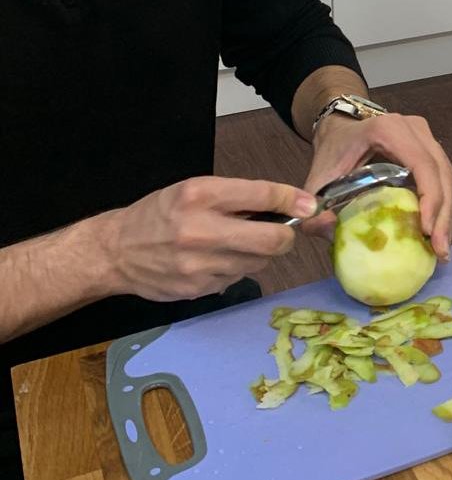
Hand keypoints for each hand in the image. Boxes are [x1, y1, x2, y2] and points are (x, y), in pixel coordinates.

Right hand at [100, 177, 314, 301]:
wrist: (115, 251)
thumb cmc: (160, 214)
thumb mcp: (194, 190)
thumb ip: (238, 196)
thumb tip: (289, 204)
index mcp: (201, 195)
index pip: (264, 195)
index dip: (293, 200)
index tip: (309, 205)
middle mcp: (201, 229)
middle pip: (273, 239)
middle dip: (286, 236)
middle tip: (281, 232)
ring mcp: (199, 264)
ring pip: (259, 263)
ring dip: (258, 255)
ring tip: (236, 245)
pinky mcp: (198, 288)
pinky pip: (237, 278)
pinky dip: (235, 270)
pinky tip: (214, 261)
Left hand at [304, 112, 451, 259]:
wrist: (338, 128)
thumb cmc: (333, 150)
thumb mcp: (318, 178)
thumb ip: (315, 207)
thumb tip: (330, 232)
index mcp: (388, 130)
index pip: (421, 164)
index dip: (430, 197)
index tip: (426, 231)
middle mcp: (413, 128)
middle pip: (441, 172)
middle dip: (443, 214)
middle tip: (440, 251)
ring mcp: (425, 135)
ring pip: (447, 175)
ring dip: (446, 212)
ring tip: (440, 247)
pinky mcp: (429, 146)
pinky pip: (442, 175)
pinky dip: (441, 204)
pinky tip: (436, 230)